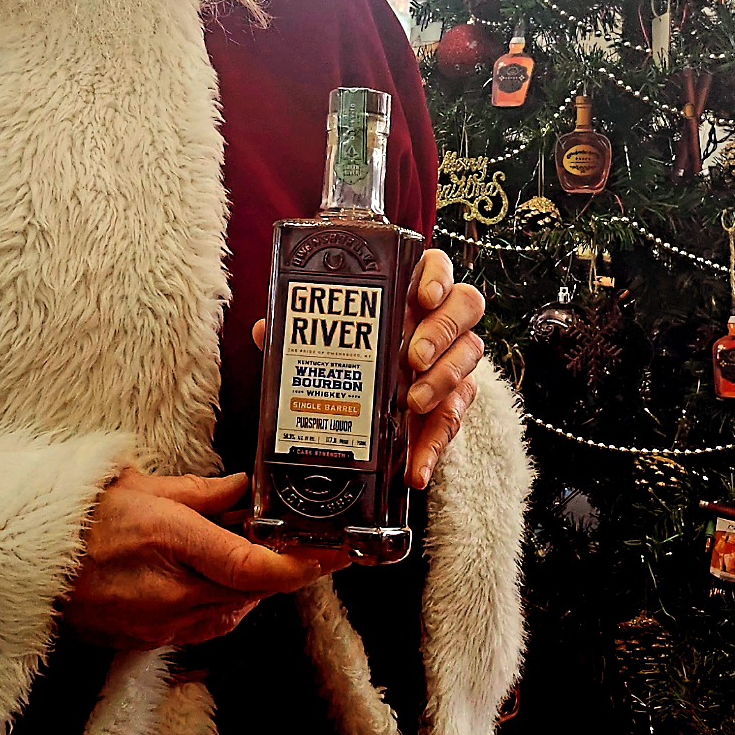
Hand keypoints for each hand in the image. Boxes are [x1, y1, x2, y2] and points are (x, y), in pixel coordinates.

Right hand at [65, 470, 346, 648]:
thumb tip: (239, 489)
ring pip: (232, 611)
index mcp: (171, 540)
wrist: (23, 556)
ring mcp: (157, 621)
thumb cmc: (78, 513)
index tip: (334, 553)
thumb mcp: (143, 484)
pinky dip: (224, 604)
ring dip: (251, 586)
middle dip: (280, 568)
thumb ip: (200, 491)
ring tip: (250, 551)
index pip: (253, 566)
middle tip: (296, 539)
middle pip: (251, 591)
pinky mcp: (145, 639)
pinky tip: (219, 578)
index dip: (301, 565)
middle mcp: (169, 589)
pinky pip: (205, 628)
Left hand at [250, 248, 484, 492]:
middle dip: (442, 330)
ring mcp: (453, 358)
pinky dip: (435, 446)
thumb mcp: (328, 341)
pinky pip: (456, 418)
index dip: (437, 277)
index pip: (438, 267)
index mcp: (410, 290)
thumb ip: (303, 332)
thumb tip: (264, 330)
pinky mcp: (454, 402)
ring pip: (470, 354)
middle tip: (413, 356)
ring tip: (413, 402)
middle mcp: (440, 318)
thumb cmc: (354, 352)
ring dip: (444, 379)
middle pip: (465, 306)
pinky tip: (416, 468)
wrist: (375, 402)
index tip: (422, 297)